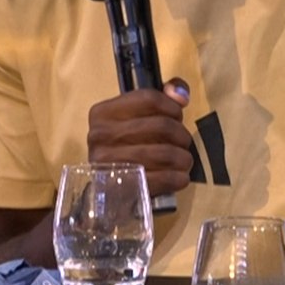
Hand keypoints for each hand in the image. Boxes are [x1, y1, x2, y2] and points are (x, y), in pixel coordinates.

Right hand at [87, 77, 192, 196]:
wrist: (107, 189)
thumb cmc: (124, 147)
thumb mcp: (135, 117)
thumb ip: (161, 98)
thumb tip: (181, 95)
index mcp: (103, 112)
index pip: (149, 99)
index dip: (172, 106)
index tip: (177, 116)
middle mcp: (100, 135)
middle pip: (161, 126)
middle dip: (181, 134)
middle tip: (183, 142)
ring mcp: (109, 163)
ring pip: (165, 153)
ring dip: (183, 157)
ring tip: (184, 160)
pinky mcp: (122, 188)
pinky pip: (163, 178)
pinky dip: (178, 177)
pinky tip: (180, 177)